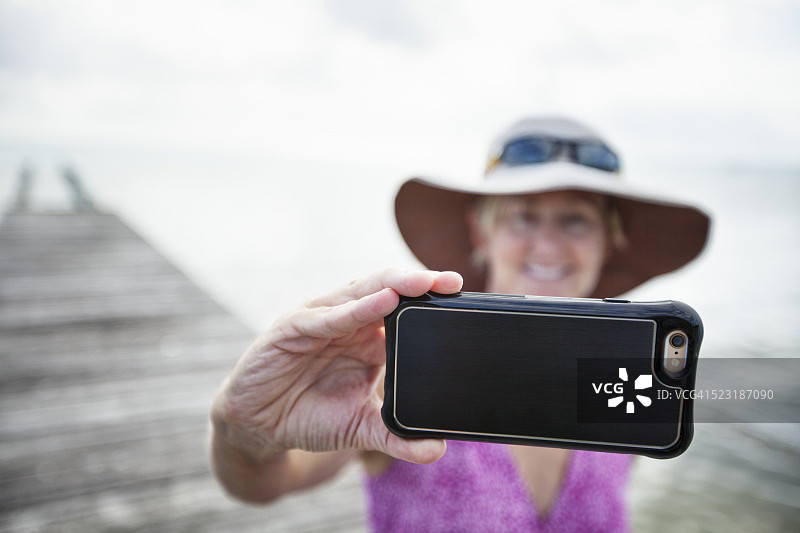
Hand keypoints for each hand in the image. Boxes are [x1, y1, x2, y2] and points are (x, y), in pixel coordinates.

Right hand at [212, 268, 462, 464]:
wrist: (259, 425)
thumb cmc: (310, 415)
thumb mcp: (359, 428)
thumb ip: (395, 436)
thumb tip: (438, 450)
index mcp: (368, 337)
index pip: (404, 308)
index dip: (431, 300)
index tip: (463, 295)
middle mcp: (348, 321)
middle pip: (388, 290)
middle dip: (419, 283)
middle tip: (451, 282)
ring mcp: (320, 319)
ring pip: (359, 292)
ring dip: (391, 286)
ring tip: (421, 283)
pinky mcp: (292, 327)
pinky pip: (326, 316)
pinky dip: (353, 309)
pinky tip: (379, 302)